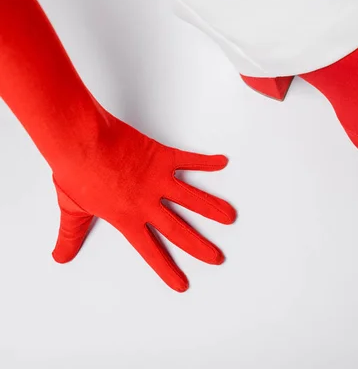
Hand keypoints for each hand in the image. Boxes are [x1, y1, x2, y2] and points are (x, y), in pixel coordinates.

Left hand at [51, 112, 235, 291]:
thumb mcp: (71, 208)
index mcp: (126, 217)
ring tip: (230, 217)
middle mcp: (146, 202)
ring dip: (213, 209)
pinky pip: (189, 160)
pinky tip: (221, 162)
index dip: (167, 269)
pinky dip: (206, 162)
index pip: (150, 250)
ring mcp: (157, 179)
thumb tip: (60, 255)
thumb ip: (71, 234)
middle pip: (179, 230)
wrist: (81, 140)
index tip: (181, 283)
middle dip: (200, 246)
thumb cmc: (75, 170)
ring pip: (192, 198)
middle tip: (216, 257)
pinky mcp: (161, 156)